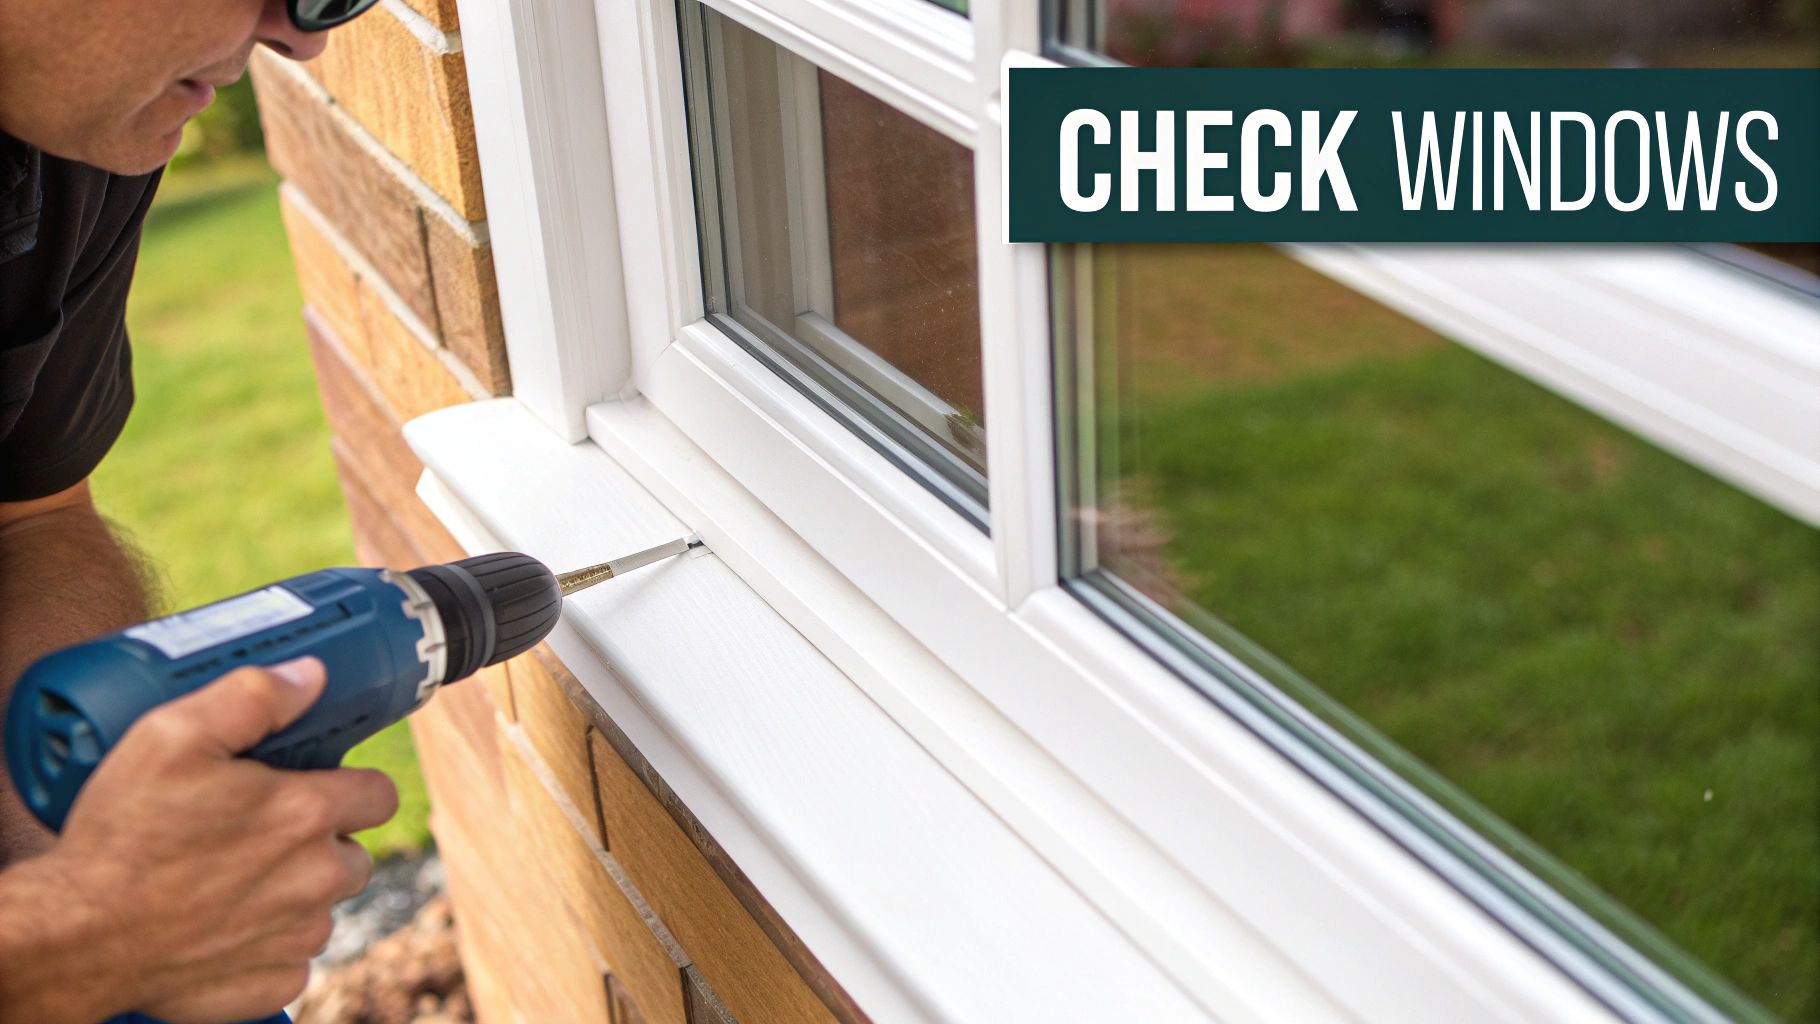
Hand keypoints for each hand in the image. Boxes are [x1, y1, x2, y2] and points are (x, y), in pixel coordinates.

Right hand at [36, 657, 398, 1022]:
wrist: (75, 934)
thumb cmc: (123, 835)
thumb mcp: (173, 735)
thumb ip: (253, 696)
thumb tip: (311, 676)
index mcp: (306, 815)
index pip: (380, 794)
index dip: (351, 786)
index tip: (317, 787)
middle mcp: (316, 879)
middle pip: (354, 855)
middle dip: (321, 843)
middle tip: (261, 834)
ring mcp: (294, 937)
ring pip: (322, 909)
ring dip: (293, 896)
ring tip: (232, 879)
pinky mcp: (268, 984)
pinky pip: (291, 962)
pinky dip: (265, 948)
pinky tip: (222, 927)